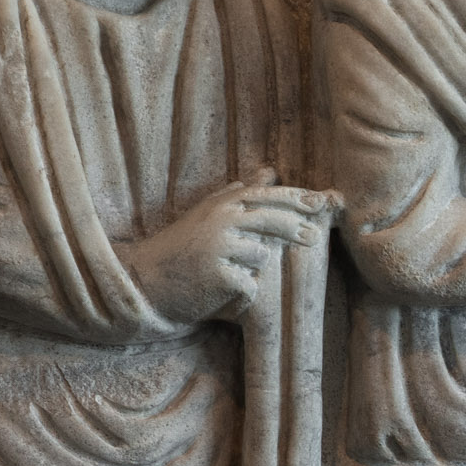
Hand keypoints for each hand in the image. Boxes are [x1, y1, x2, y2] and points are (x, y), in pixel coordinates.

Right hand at [124, 168, 338, 327]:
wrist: (146, 281)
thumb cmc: (182, 248)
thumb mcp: (208, 214)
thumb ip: (239, 194)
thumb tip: (269, 171)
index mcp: (220, 206)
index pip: (264, 196)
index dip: (294, 198)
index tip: (320, 201)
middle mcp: (220, 221)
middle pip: (270, 220)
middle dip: (296, 227)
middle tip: (315, 236)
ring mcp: (219, 247)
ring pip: (260, 256)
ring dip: (250, 270)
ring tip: (221, 273)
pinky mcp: (219, 275)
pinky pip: (250, 286)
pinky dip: (240, 294)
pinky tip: (217, 291)